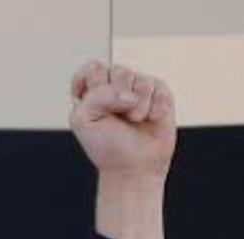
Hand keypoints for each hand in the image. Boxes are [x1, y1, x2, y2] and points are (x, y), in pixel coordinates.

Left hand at [69, 60, 176, 178]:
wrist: (134, 166)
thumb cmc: (106, 145)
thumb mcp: (84, 120)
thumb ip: (96, 96)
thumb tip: (129, 93)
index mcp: (91, 91)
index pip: (92, 68)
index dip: (96, 85)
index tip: (96, 107)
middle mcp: (114, 85)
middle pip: (117, 71)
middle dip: (117, 97)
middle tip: (118, 117)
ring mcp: (138, 88)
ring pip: (139, 78)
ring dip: (138, 105)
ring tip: (135, 120)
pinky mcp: (159, 92)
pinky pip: (159, 86)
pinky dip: (155, 107)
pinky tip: (151, 119)